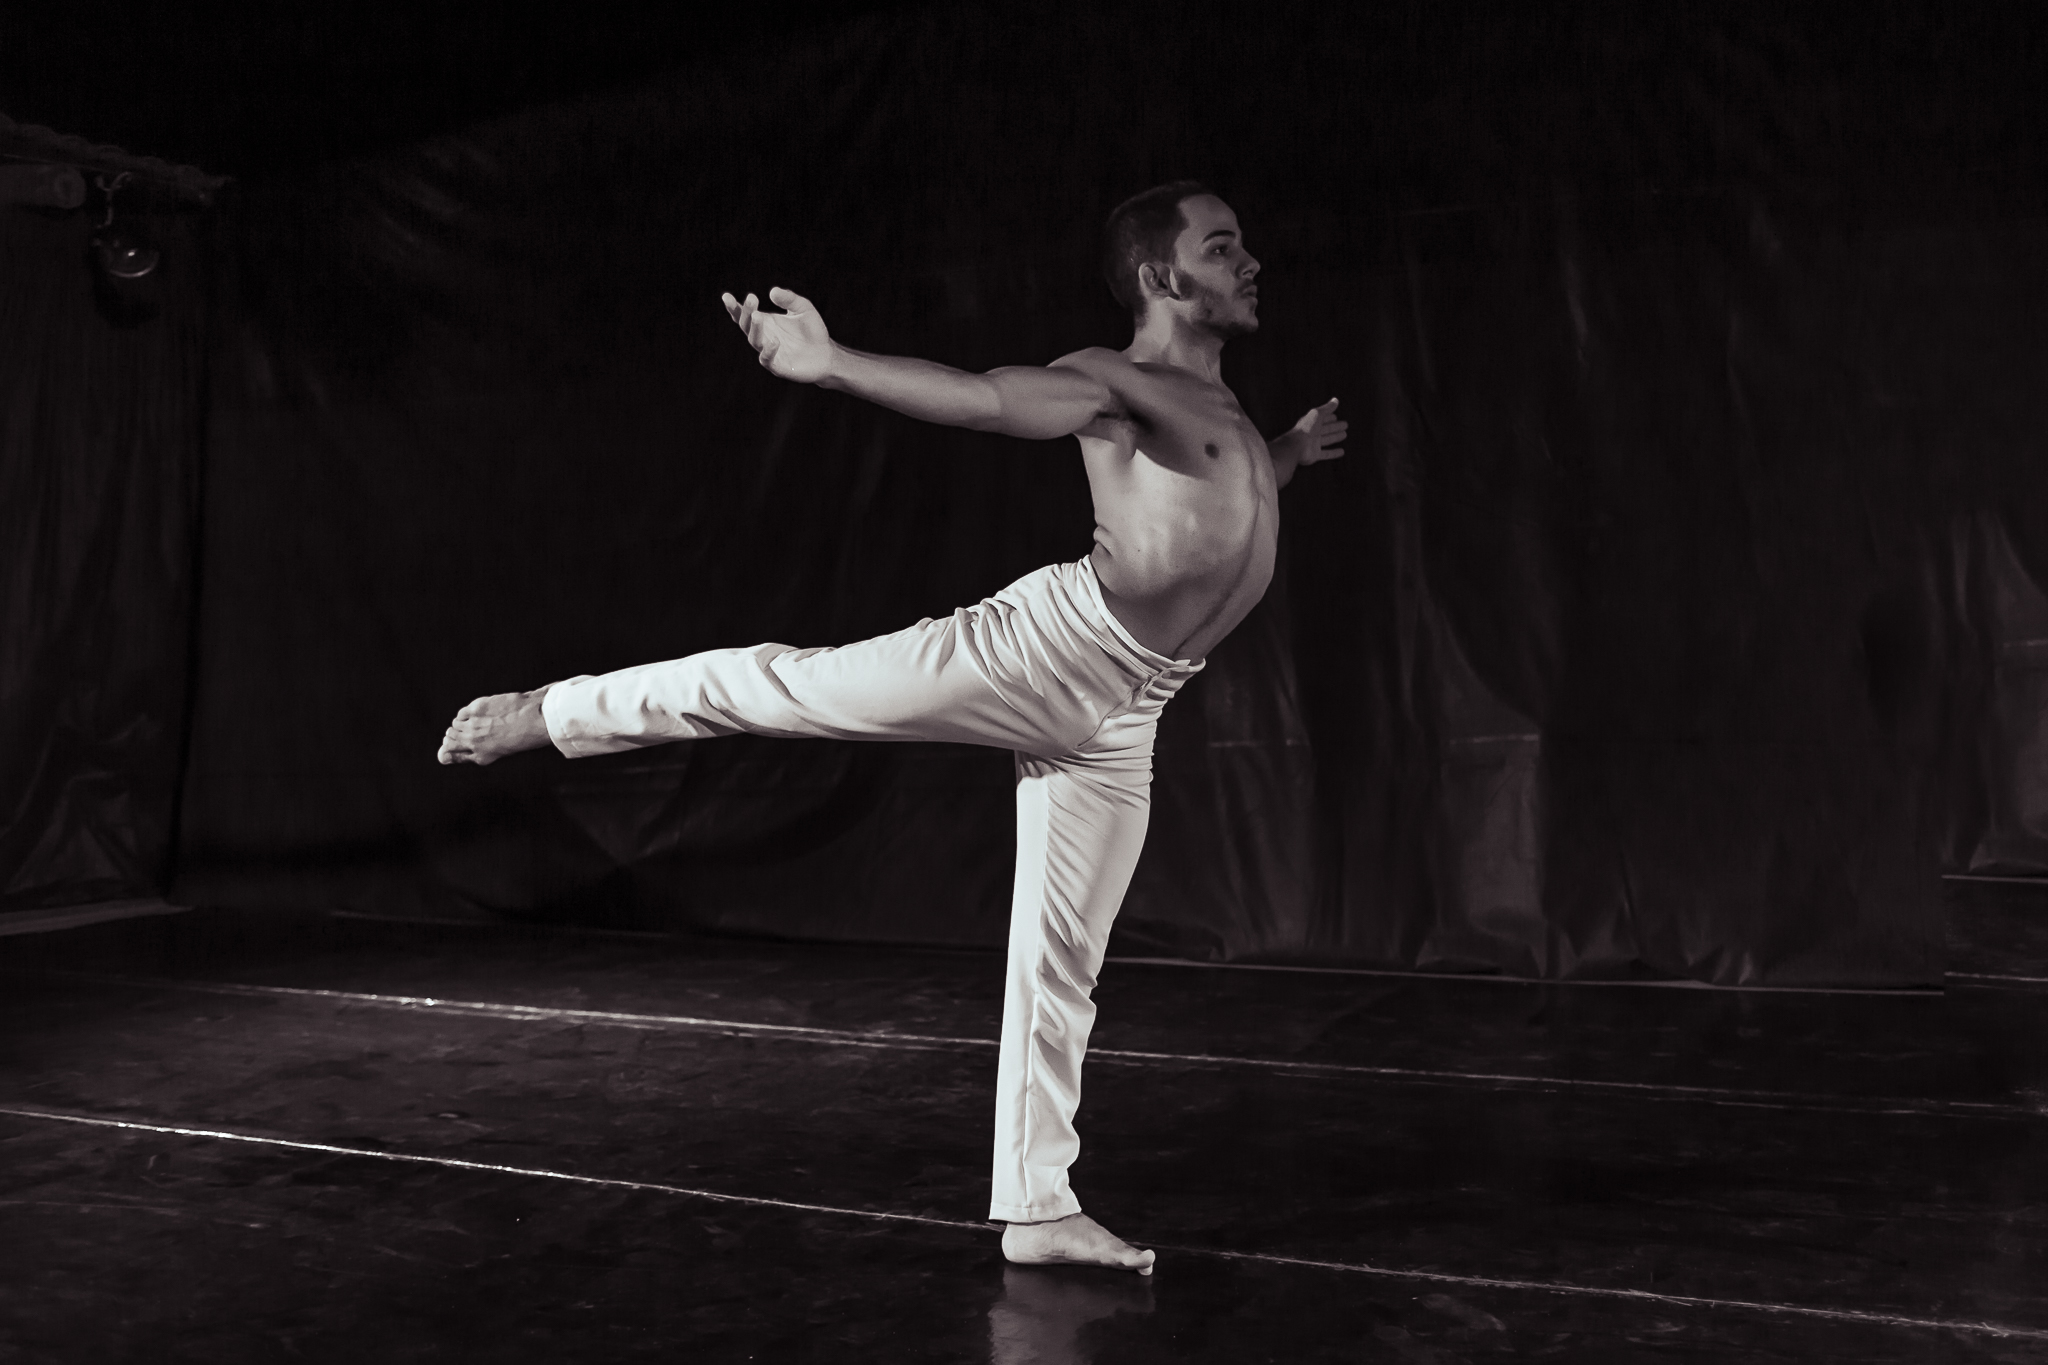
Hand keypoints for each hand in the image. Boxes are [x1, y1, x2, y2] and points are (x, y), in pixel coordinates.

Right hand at [720, 285, 834, 382]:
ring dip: (755, 328)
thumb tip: (773, 291)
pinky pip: (767, 359)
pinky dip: (769, 351)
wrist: (827, 355)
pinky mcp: (778, 366)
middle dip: (746, 312)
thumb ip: (789, 299)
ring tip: (758, 315)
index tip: (726, 296)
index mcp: (765, 323)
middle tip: (752, 298)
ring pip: (755, 341)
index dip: (734, 307)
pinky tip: (774, 341)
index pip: (744, 315)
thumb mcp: (803, 308)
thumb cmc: (813, 331)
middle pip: (746, 325)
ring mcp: (769, 352)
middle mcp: (763, 337)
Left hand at [1287, 397, 1346, 465]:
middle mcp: (1312, 433)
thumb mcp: (1317, 414)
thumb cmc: (1305, 429)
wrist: (1296, 447)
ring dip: (1335, 437)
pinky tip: (1342, 452)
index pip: (1322, 418)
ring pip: (1327, 440)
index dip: (1329, 417)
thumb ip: (1326, 408)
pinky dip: (1334, 453)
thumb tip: (1335, 400)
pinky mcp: (1315, 455)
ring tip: (1344, 435)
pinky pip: (1326, 454)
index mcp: (1311, 422)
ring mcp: (1313, 444)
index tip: (1336, 416)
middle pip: (1326, 429)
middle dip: (1335, 427)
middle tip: (1345, 425)